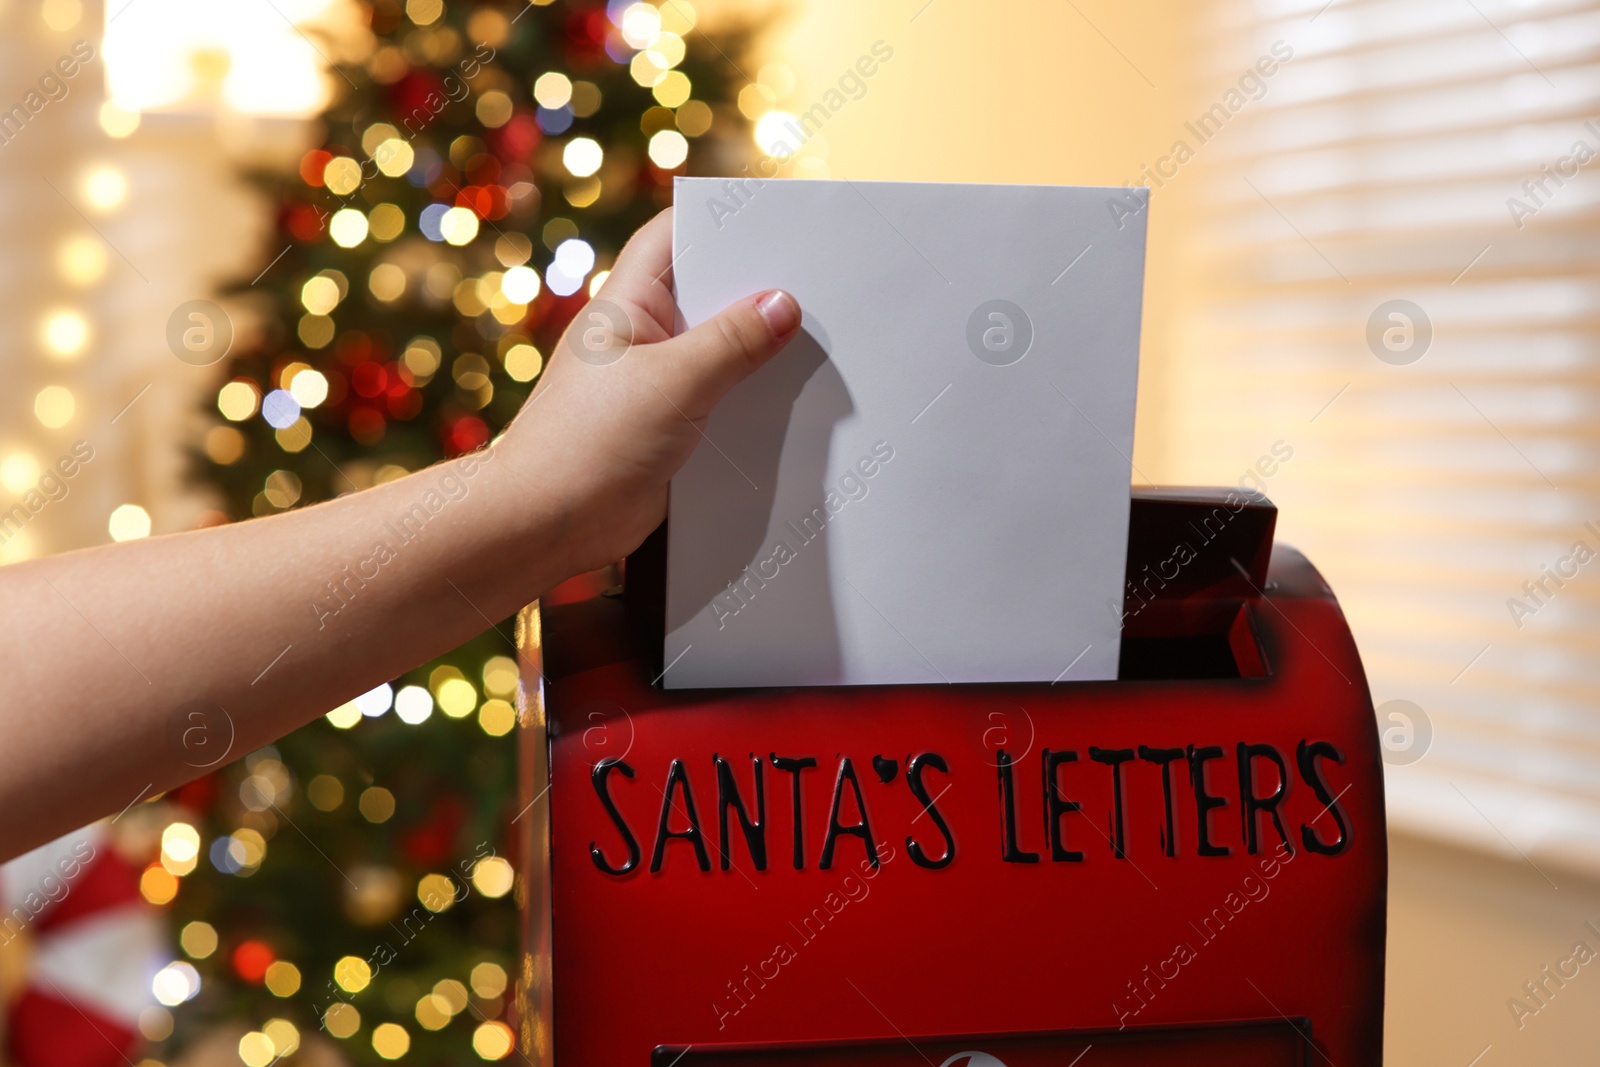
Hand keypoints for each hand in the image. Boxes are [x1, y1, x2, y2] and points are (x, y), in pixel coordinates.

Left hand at [502, 209, 800, 575]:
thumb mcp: (673, 383)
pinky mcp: (668, 426)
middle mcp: (640, 336)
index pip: (674, 237)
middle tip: (815, 286)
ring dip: (758, 353)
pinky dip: (750, 398)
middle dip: (756, 291)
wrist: (545, 523)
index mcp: (627, 304)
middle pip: (707, 294)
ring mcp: (654, 382)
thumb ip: (732, 342)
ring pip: (718, 351)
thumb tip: (783, 305)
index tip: (779, 221)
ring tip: (816, 345)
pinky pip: (719, 399)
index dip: (722, 222)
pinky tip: (789, 402)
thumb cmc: (587, 443)